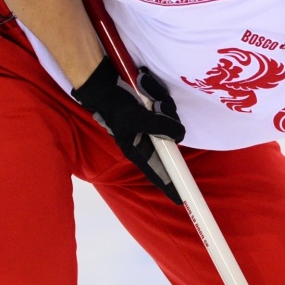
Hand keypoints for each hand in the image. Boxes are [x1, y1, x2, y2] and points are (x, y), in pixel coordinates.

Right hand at [71, 57, 186, 203]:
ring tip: (148, 95)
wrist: (104, 84)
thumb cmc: (116, 106)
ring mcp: (151, 126)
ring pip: (171, 120)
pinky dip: (159, 96)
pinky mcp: (154, 113)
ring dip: (162, 105)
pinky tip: (147, 87)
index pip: (157, 172)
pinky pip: (166, 107)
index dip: (169, 184)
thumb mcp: (137, 118)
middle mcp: (147, 141)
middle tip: (156, 107)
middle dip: (166, 120)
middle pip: (171, 140)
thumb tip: (179, 135)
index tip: (180, 200)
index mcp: (138, 150)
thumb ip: (160, 127)